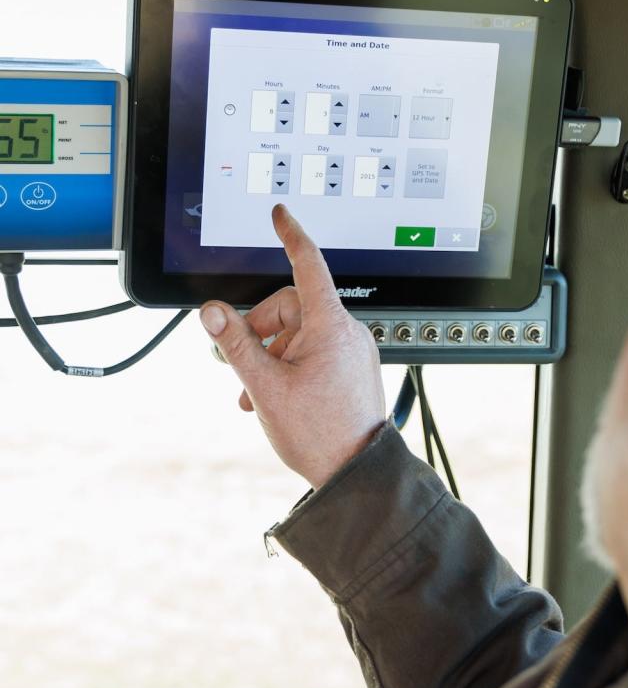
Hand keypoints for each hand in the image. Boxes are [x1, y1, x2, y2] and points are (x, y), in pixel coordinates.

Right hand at [199, 204, 386, 489]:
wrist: (357, 473)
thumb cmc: (320, 433)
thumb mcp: (266, 385)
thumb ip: (236, 344)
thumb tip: (211, 311)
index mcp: (330, 326)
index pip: (308, 265)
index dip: (291, 237)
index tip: (281, 215)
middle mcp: (347, 333)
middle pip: (291, 307)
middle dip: (260, 332)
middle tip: (243, 368)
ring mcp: (352, 352)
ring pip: (299, 334)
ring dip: (271, 357)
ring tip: (256, 396)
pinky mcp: (353, 370)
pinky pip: (315, 353)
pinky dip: (290, 367)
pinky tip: (273, 398)